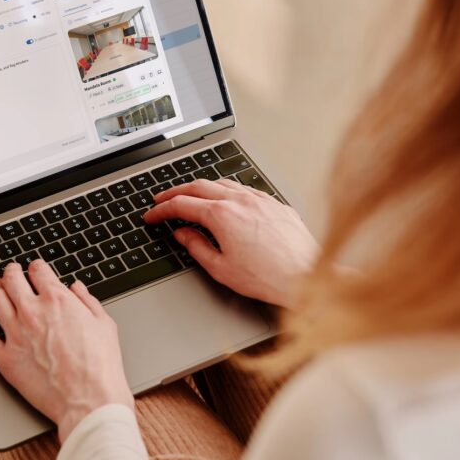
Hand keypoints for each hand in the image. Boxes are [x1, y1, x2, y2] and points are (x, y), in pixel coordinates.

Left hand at [0, 261, 132, 442]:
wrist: (88, 400)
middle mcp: (32, 312)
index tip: (36, 269)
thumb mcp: (104, 324)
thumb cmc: (100, 366)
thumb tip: (77, 288)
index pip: (38, 271)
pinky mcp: (5, 359)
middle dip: (11, 272)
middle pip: (12, 280)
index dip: (36, 267)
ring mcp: (15, 335)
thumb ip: (87, 301)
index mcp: (57, 300)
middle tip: (11, 272)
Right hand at [144, 179, 317, 307]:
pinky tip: (226, 199)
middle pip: (198, 186)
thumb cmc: (268, 277)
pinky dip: (227, 191)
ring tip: (192, 197)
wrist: (307, 276)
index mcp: (221, 215)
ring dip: (202, 188)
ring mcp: (259, 199)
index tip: (152, 215)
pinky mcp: (274, 203)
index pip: (182, 205)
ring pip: (222, 183)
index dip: (162, 210)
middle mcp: (240, 200)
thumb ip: (197, 247)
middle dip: (176, 192)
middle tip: (163, 199)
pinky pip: (244, 189)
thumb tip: (184, 235)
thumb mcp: (221, 268)